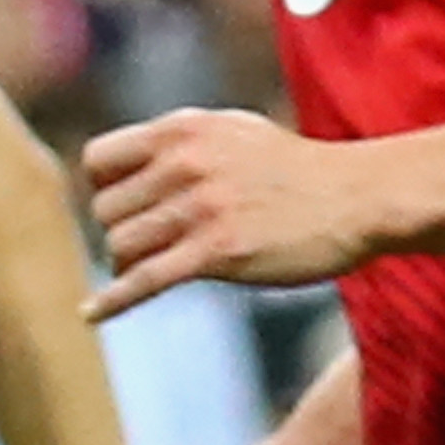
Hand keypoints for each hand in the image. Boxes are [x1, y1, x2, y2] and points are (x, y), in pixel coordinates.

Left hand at [81, 107, 386, 319]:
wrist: (356, 197)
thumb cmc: (296, 170)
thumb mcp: (231, 133)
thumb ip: (181, 144)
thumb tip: (133, 163)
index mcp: (183, 130)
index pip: (99, 160)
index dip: (103, 189)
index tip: (123, 209)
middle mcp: (185, 163)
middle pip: (105, 210)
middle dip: (119, 233)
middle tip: (148, 247)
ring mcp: (201, 207)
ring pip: (121, 246)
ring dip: (127, 266)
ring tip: (152, 269)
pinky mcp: (218, 252)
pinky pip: (145, 281)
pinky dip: (112, 301)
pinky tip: (89, 315)